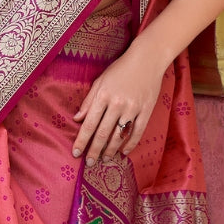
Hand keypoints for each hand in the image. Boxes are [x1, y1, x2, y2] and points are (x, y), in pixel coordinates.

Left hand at [72, 42, 166, 166]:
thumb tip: (77, 119)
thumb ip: (88, 101)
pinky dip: (130, 144)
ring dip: (110, 150)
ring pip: (119, 135)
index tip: (76, 153)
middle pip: (102, 133)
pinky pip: (137, 132)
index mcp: (103, 96)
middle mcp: (117, 104)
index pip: (89, 124)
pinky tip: (124, 152)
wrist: (147, 59)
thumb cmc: (120, 69)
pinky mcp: (146, 111)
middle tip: (89, 164)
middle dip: (94, 151)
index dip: (81, 141)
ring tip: (104, 159)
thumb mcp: (100, 81)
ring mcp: (132, 109)